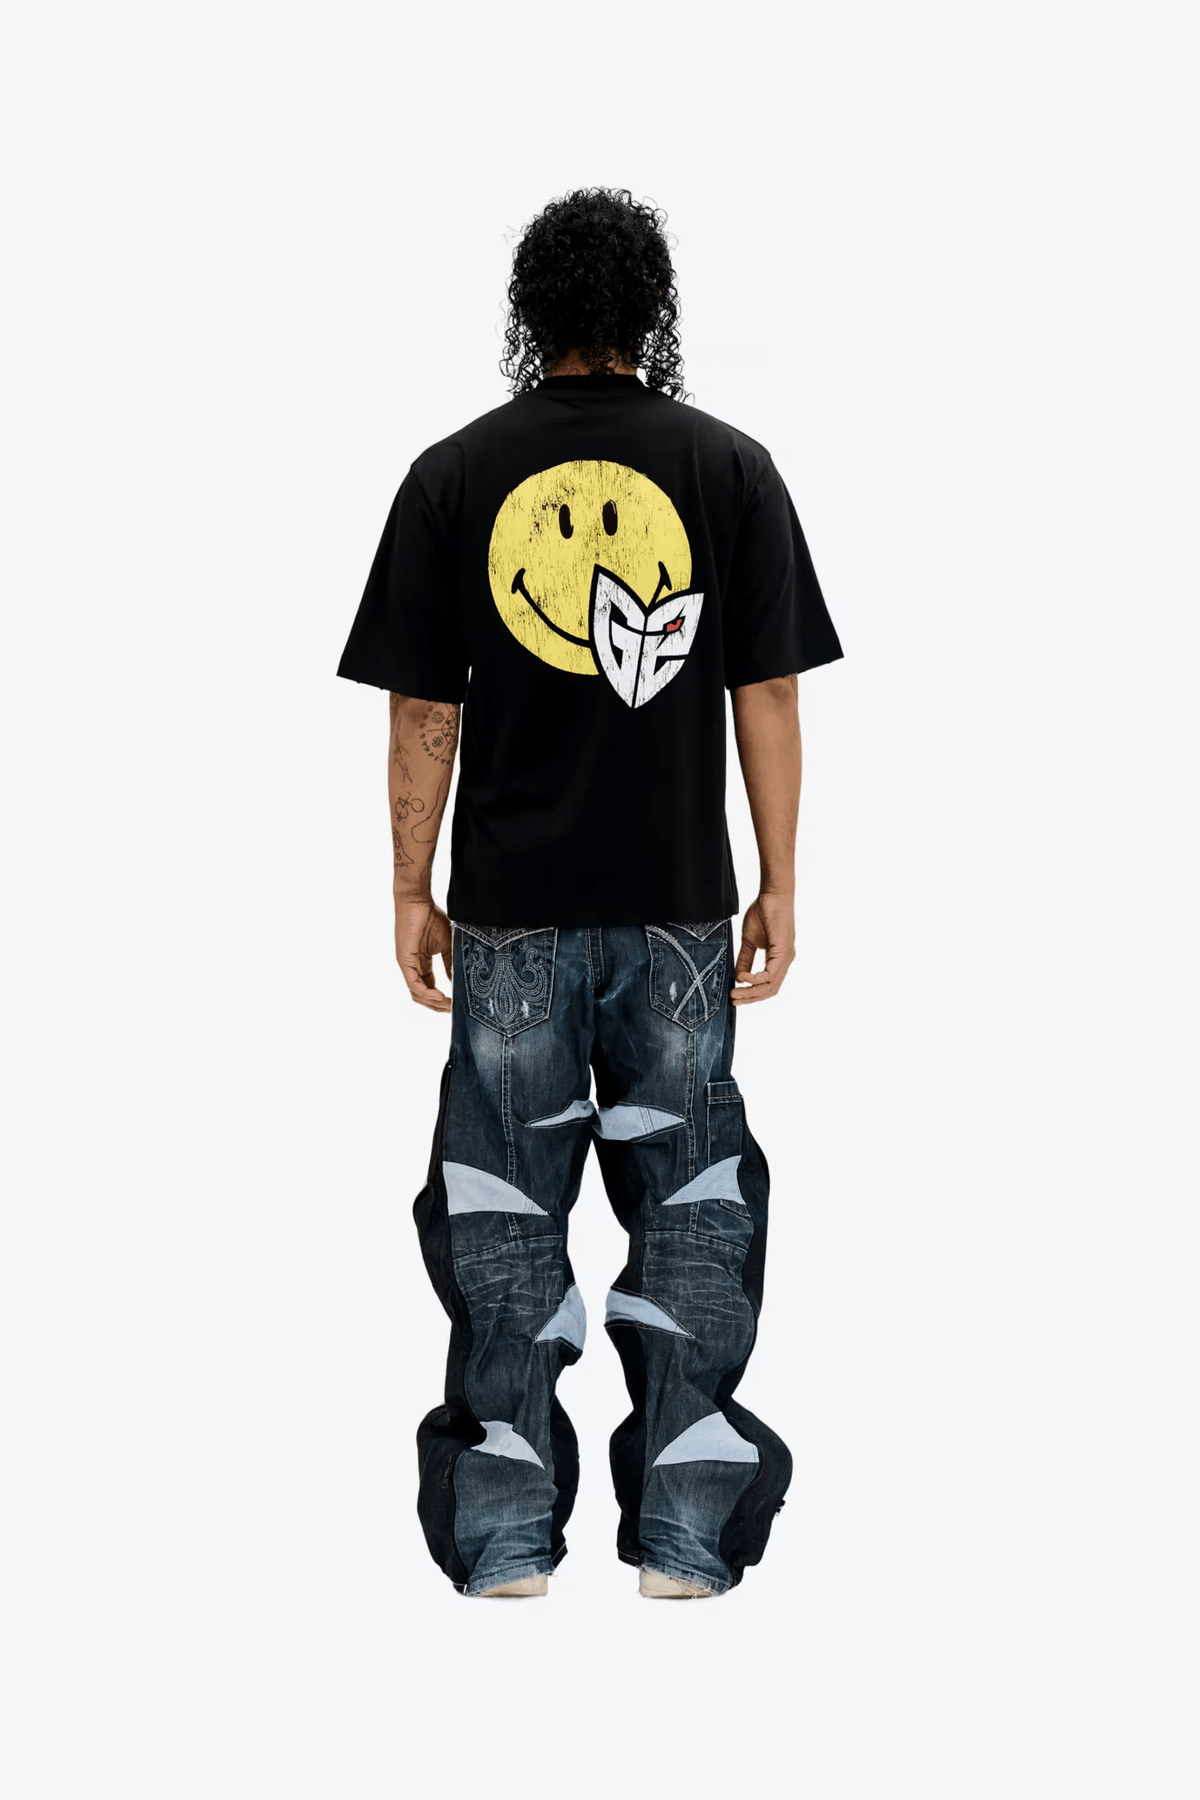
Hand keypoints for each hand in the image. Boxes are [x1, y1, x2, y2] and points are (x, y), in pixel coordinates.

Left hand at [395, 897, 452, 1012]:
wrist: (417, 901)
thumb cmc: (430, 917)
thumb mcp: (447, 944)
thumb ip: (450, 962)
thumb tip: (457, 980)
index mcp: (421, 964)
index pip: (430, 989)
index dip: (442, 999)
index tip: (456, 1004)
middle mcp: (412, 967)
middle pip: (423, 996)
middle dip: (438, 1005)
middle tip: (454, 1010)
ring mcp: (407, 966)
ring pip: (417, 994)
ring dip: (434, 1003)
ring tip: (449, 1006)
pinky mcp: (404, 961)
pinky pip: (414, 984)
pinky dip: (427, 993)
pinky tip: (440, 996)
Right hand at [731, 892, 794, 1004]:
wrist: (772, 896)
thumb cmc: (763, 913)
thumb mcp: (749, 941)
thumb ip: (745, 959)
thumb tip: (739, 978)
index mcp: (778, 960)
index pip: (767, 985)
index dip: (752, 994)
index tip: (735, 997)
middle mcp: (785, 962)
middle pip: (769, 990)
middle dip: (750, 998)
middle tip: (733, 1001)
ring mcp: (786, 958)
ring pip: (770, 986)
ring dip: (752, 992)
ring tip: (735, 993)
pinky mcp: (784, 952)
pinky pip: (770, 974)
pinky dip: (756, 979)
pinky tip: (743, 977)